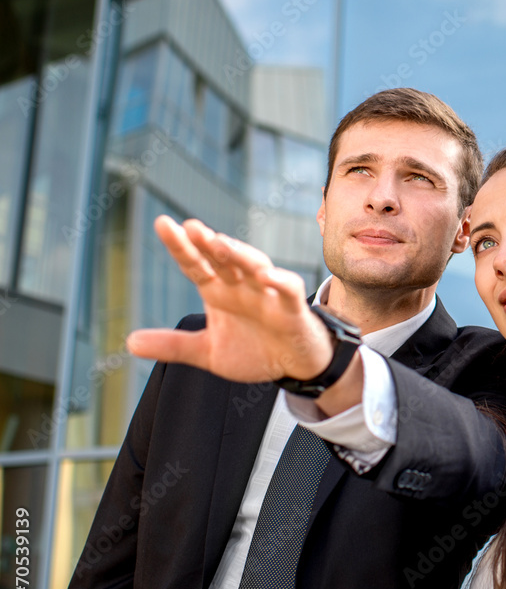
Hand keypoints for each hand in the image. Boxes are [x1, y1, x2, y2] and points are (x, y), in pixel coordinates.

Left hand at [126, 215, 333, 382]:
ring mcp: (267, 295)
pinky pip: (287, 290)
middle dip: (209, 243)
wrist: (294, 364)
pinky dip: (278, 281)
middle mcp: (241, 287)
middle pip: (224, 260)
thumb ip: (172, 345)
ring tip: (221, 244)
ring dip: (239, 254)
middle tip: (191, 227)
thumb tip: (129, 342)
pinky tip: (265, 276)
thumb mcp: (207, 352)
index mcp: (219, 292)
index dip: (181, 247)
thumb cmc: (254, 349)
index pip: (196, 265)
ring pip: (254, 267)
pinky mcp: (292, 309)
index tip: (163, 224)